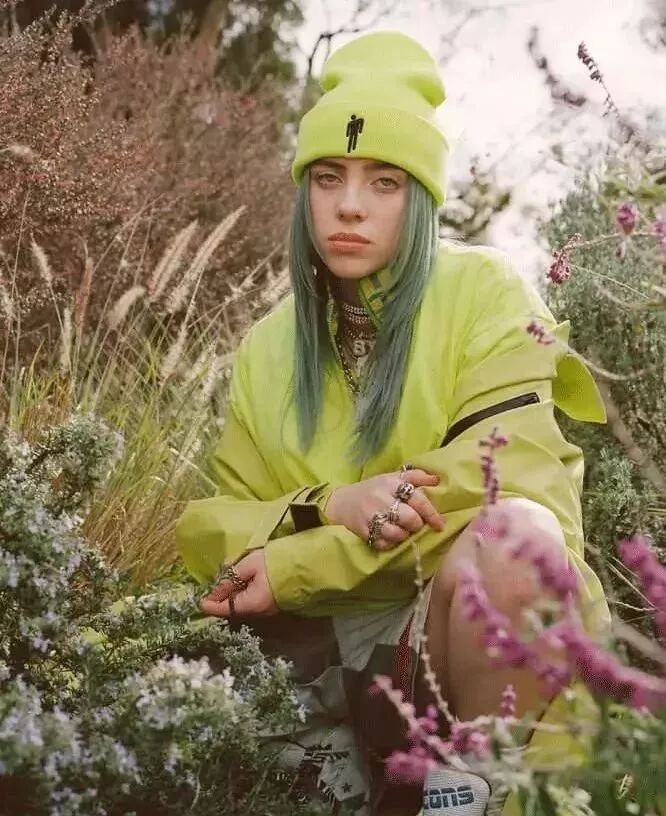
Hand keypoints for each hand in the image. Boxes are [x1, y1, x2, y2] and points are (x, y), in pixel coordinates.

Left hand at [199, 550, 278, 616]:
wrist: (306, 565)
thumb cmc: (276, 563)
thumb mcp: (249, 566)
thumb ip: (231, 578)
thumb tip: (214, 590)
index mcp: (251, 604)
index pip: (224, 609)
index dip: (211, 605)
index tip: (200, 602)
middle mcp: (258, 612)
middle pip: (233, 609)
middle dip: (221, 601)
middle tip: (211, 590)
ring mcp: (268, 609)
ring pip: (243, 605)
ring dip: (232, 596)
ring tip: (224, 584)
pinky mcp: (274, 603)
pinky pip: (252, 601)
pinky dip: (243, 594)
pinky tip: (241, 584)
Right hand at [324, 468, 444, 550]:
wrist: (341, 502)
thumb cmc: (372, 489)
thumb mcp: (392, 477)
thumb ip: (415, 476)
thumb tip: (437, 480)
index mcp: (391, 483)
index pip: (417, 499)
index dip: (431, 513)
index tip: (439, 524)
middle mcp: (381, 498)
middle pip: (410, 519)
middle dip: (416, 525)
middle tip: (413, 524)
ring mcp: (371, 516)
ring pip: (398, 533)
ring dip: (403, 535)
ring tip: (401, 530)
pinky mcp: (363, 531)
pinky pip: (384, 543)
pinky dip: (390, 543)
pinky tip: (389, 537)